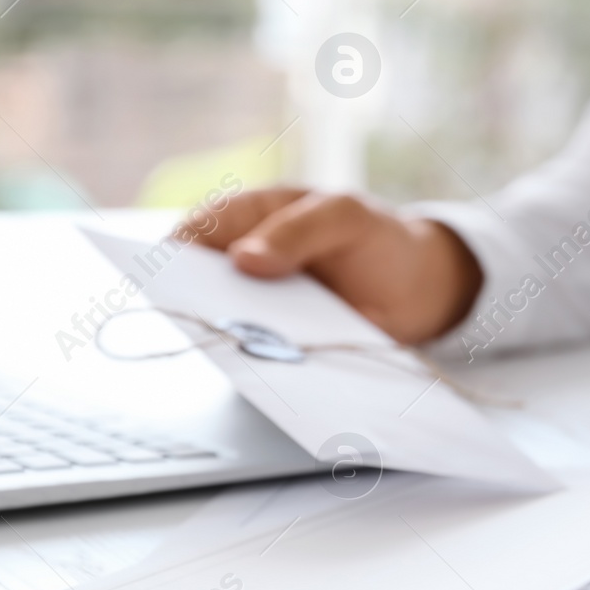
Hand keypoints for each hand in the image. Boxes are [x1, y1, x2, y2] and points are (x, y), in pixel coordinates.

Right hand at [180, 187, 482, 344]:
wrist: (418, 289)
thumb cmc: (374, 236)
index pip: (195, 232)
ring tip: (246, 350)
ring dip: (231, 342)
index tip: (172, 279)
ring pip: (225, 329)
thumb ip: (299, 230)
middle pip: (198, 288)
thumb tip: (243, 258)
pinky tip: (273, 373)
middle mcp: (242, 266)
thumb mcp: (346, 216)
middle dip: (199, 305)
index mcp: (249, 218)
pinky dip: (261, 367)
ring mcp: (258, 310)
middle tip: (214, 319)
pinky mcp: (278, 346)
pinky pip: (258, 359)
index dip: (175, 255)